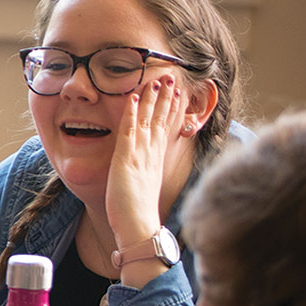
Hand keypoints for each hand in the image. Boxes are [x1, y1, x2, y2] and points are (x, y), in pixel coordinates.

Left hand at [104, 76, 184, 250]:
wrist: (139, 227)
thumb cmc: (138, 214)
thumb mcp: (144, 188)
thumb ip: (145, 176)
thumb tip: (144, 174)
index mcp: (156, 161)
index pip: (166, 129)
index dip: (171, 111)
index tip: (177, 94)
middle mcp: (152, 154)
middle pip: (162, 120)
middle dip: (168, 99)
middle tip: (172, 79)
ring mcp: (141, 155)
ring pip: (149, 120)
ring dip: (153, 99)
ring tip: (158, 79)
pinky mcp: (127, 159)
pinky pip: (130, 130)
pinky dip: (132, 112)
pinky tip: (132, 97)